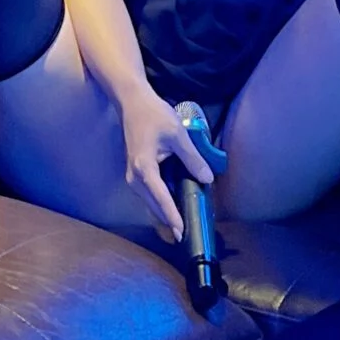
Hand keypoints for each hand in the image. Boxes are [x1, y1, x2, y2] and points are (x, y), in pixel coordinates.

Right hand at [119, 91, 214, 241]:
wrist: (132, 103)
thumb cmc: (154, 115)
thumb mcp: (178, 135)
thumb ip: (193, 158)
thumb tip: (207, 179)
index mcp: (144, 169)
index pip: (162, 199)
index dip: (173, 217)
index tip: (182, 233)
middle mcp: (134, 177)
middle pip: (153, 206)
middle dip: (168, 221)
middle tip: (184, 236)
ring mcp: (132, 177)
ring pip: (149, 203)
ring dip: (164, 214)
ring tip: (179, 227)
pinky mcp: (135, 174)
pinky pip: (148, 195)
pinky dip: (159, 204)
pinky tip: (172, 208)